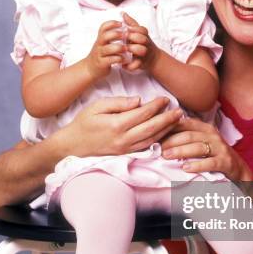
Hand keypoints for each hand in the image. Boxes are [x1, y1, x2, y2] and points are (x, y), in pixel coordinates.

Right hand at [57, 96, 182, 156]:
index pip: (142, 114)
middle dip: (168, 119)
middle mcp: (123, 139)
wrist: (72, 146)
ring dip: (167, 130)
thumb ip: (119, 103)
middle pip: (152, 128)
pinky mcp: (126, 154)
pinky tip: (166, 133)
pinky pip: (146, 147)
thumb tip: (138, 100)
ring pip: (152, 139)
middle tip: (179, 111)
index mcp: (116, 124)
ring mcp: (126, 149)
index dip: (156, 106)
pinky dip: (159, 139)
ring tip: (178, 121)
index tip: (165, 99)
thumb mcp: (97, 106)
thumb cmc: (83, 123)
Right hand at [85, 20, 125, 79]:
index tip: (122, 24)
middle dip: (116, 34)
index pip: (103, 27)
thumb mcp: (104, 43)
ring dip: (119, 47)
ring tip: (127, 48)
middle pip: (105, 36)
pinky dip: (119, 59)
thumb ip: (111, 35)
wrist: (91, 68)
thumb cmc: (101, 54)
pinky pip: (110, 60)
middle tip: (126, 35)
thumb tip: (122, 22)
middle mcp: (99, 45)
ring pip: (108, 49)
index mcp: (101, 38)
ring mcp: (100, 54)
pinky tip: (125, 59)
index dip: (112, 23)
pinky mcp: (102, 63)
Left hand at [122, 12, 159, 72]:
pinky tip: (122, 65)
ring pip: (141, 51)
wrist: (153, 58)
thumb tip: (122, 13)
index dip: (134, 29)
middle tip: (124, 38)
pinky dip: (130, 66)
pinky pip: (137, 65)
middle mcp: (146, 44)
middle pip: (143, 39)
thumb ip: (131, 23)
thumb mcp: (139, 33)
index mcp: (144, 36)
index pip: (142, 29)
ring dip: (132, 50)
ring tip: (124, 50)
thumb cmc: (143, 43)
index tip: (126, 29)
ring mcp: (145, 54)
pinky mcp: (142, 64)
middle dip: (133, 37)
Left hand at [161, 117, 252, 180]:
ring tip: (166, 156)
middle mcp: (213, 135)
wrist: (238, 169)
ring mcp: (220, 148)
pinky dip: (197, 165)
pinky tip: (185, 168)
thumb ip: (185, 137)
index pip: (184, 124)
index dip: (169, 128)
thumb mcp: (201, 142)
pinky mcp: (225, 162)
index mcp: (204, 128)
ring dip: (180, 151)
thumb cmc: (214, 155)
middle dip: (171, 141)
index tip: (155, 134)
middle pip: (189, 135)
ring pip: (198, 147)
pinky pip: (210, 163)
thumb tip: (159, 135)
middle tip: (158, 148)